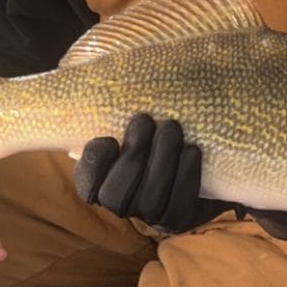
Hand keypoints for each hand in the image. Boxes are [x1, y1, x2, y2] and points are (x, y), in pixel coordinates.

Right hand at [74, 115, 235, 231]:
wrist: (205, 145)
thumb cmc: (154, 116)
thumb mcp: (127, 106)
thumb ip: (108, 100)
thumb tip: (80, 68)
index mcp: (102, 181)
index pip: (87, 188)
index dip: (93, 166)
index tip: (107, 137)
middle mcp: (124, 204)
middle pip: (115, 197)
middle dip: (131, 158)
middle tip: (144, 120)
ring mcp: (151, 215)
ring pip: (149, 203)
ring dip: (161, 163)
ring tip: (171, 127)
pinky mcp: (180, 218)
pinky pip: (179, 207)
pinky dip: (186, 177)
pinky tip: (192, 150)